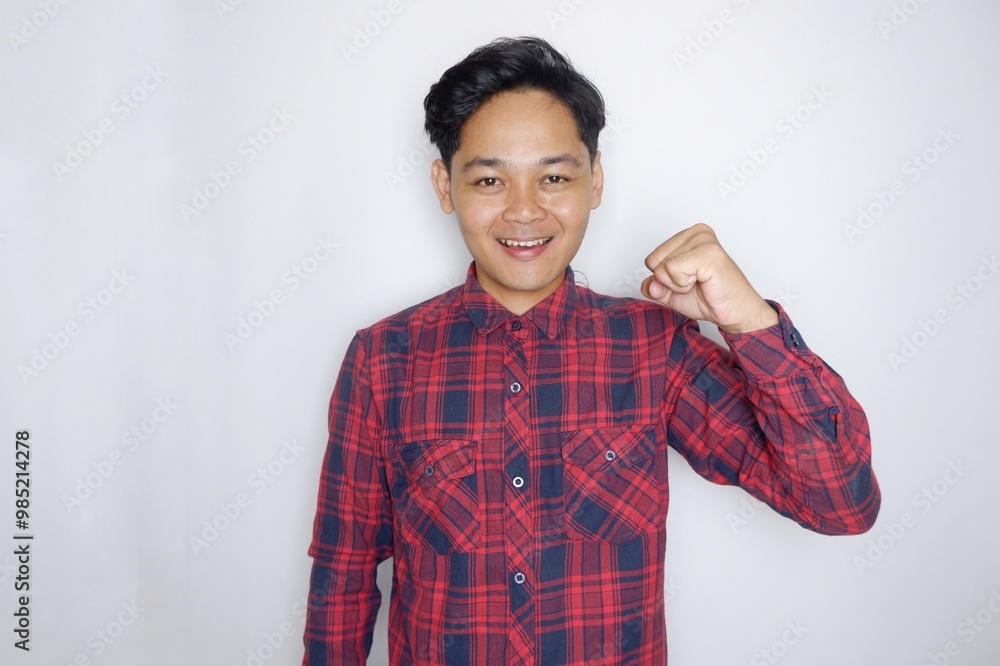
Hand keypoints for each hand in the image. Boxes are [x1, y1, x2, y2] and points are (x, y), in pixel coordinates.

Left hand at [640, 223, 778, 333]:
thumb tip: (650, 284)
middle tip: (696, 283)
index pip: (651, 259)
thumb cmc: (709, 298)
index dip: (665, 279)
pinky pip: (672, 270)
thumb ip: (654, 286)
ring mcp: (703, 240)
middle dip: (670, 282)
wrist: (734, 312)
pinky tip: (703, 282)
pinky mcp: (708, 252)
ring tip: (700, 283)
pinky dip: (684, 285)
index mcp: (688, 236)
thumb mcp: (671, 293)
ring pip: (663, 267)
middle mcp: (696, 232)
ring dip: (679, 284)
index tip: (689, 281)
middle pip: (654, 262)